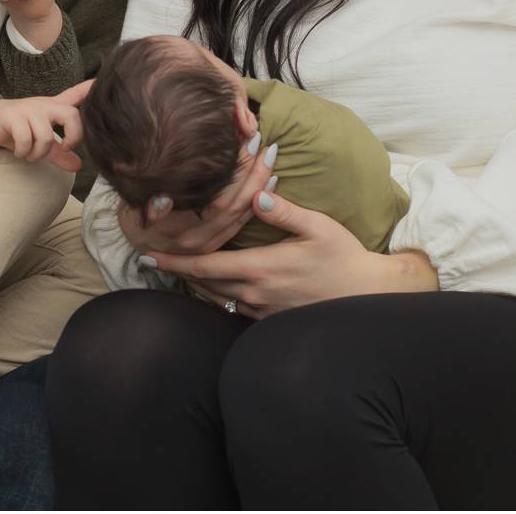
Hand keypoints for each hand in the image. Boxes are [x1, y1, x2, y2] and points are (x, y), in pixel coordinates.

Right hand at [0, 95, 83, 171]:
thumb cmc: (17, 129)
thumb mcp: (41, 141)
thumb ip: (60, 153)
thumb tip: (77, 165)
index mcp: (54, 107)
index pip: (75, 95)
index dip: (89, 89)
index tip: (101, 81)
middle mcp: (44, 105)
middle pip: (71, 115)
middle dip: (72, 137)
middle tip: (64, 148)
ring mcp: (29, 109)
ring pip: (46, 136)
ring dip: (37, 153)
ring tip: (29, 154)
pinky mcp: (13, 116)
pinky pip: (25, 139)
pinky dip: (23, 151)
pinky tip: (19, 152)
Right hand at [120, 133, 276, 256]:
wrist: (137, 244)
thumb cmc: (137, 219)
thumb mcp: (139, 211)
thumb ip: (152, 208)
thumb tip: (162, 199)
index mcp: (188, 234)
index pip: (221, 201)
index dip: (239, 174)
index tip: (249, 144)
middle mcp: (204, 242)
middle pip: (238, 206)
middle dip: (255, 174)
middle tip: (266, 145)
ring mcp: (214, 244)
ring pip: (244, 213)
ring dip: (261, 185)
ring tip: (271, 158)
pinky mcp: (219, 242)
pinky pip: (243, 221)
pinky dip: (258, 200)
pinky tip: (270, 182)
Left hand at [142, 190, 439, 318]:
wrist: (368, 296)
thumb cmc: (344, 257)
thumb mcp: (318, 227)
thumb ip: (284, 211)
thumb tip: (255, 196)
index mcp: (262, 268)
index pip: (205, 266)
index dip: (173, 262)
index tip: (147, 255)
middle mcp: (256, 293)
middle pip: (203, 284)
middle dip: (177, 271)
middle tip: (152, 258)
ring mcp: (262, 310)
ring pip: (216, 297)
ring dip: (195, 283)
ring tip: (176, 268)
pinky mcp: (270, 319)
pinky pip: (233, 308)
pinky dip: (216, 295)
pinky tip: (212, 284)